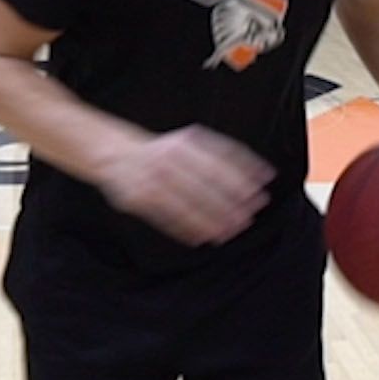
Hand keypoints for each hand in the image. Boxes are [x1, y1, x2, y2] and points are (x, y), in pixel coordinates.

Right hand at [97, 125, 271, 245]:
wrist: (116, 154)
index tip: (261, 188)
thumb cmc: (162, 151)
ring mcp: (153, 179)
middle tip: (250, 215)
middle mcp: (169, 158)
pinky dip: (187, 229)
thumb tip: (262, 174)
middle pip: (206, 182)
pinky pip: (167, 218)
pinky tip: (204, 236)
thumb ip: (222, 155)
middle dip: (230, 201)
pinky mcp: (139, 200)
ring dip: (211, 219)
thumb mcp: (190, 143)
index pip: (219, 158)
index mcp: (184, 143)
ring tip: (231, 231)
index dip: (242, 174)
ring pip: (187, 203)